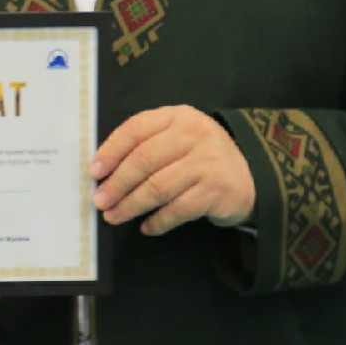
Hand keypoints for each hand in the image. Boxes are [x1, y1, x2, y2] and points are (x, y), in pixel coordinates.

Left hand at [91, 106, 254, 235]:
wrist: (251, 177)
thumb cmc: (202, 159)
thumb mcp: (178, 139)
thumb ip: (147, 145)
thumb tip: (104, 171)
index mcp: (178, 117)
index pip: (136, 129)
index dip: (111, 151)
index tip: (94, 171)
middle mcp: (194, 134)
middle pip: (143, 160)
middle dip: (117, 184)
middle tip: (100, 201)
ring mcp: (207, 161)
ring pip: (157, 187)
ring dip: (131, 205)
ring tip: (115, 216)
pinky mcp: (216, 190)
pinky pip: (177, 209)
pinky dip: (158, 221)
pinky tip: (147, 227)